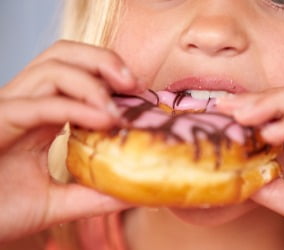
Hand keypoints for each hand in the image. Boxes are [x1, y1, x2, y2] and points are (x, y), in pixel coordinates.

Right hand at [0, 40, 143, 241]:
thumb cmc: (3, 210)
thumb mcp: (59, 202)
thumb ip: (94, 194)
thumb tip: (134, 191)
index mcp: (42, 114)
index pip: (76, 72)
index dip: (109, 74)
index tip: (140, 93)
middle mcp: (26, 104)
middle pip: (62, 55)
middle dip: (102, 60)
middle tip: (134, 83)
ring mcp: (9, 110)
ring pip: (50, 70)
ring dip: (92, 84)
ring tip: (118, 112)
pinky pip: (37, 106)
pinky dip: (73, 108)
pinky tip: (102, 121)